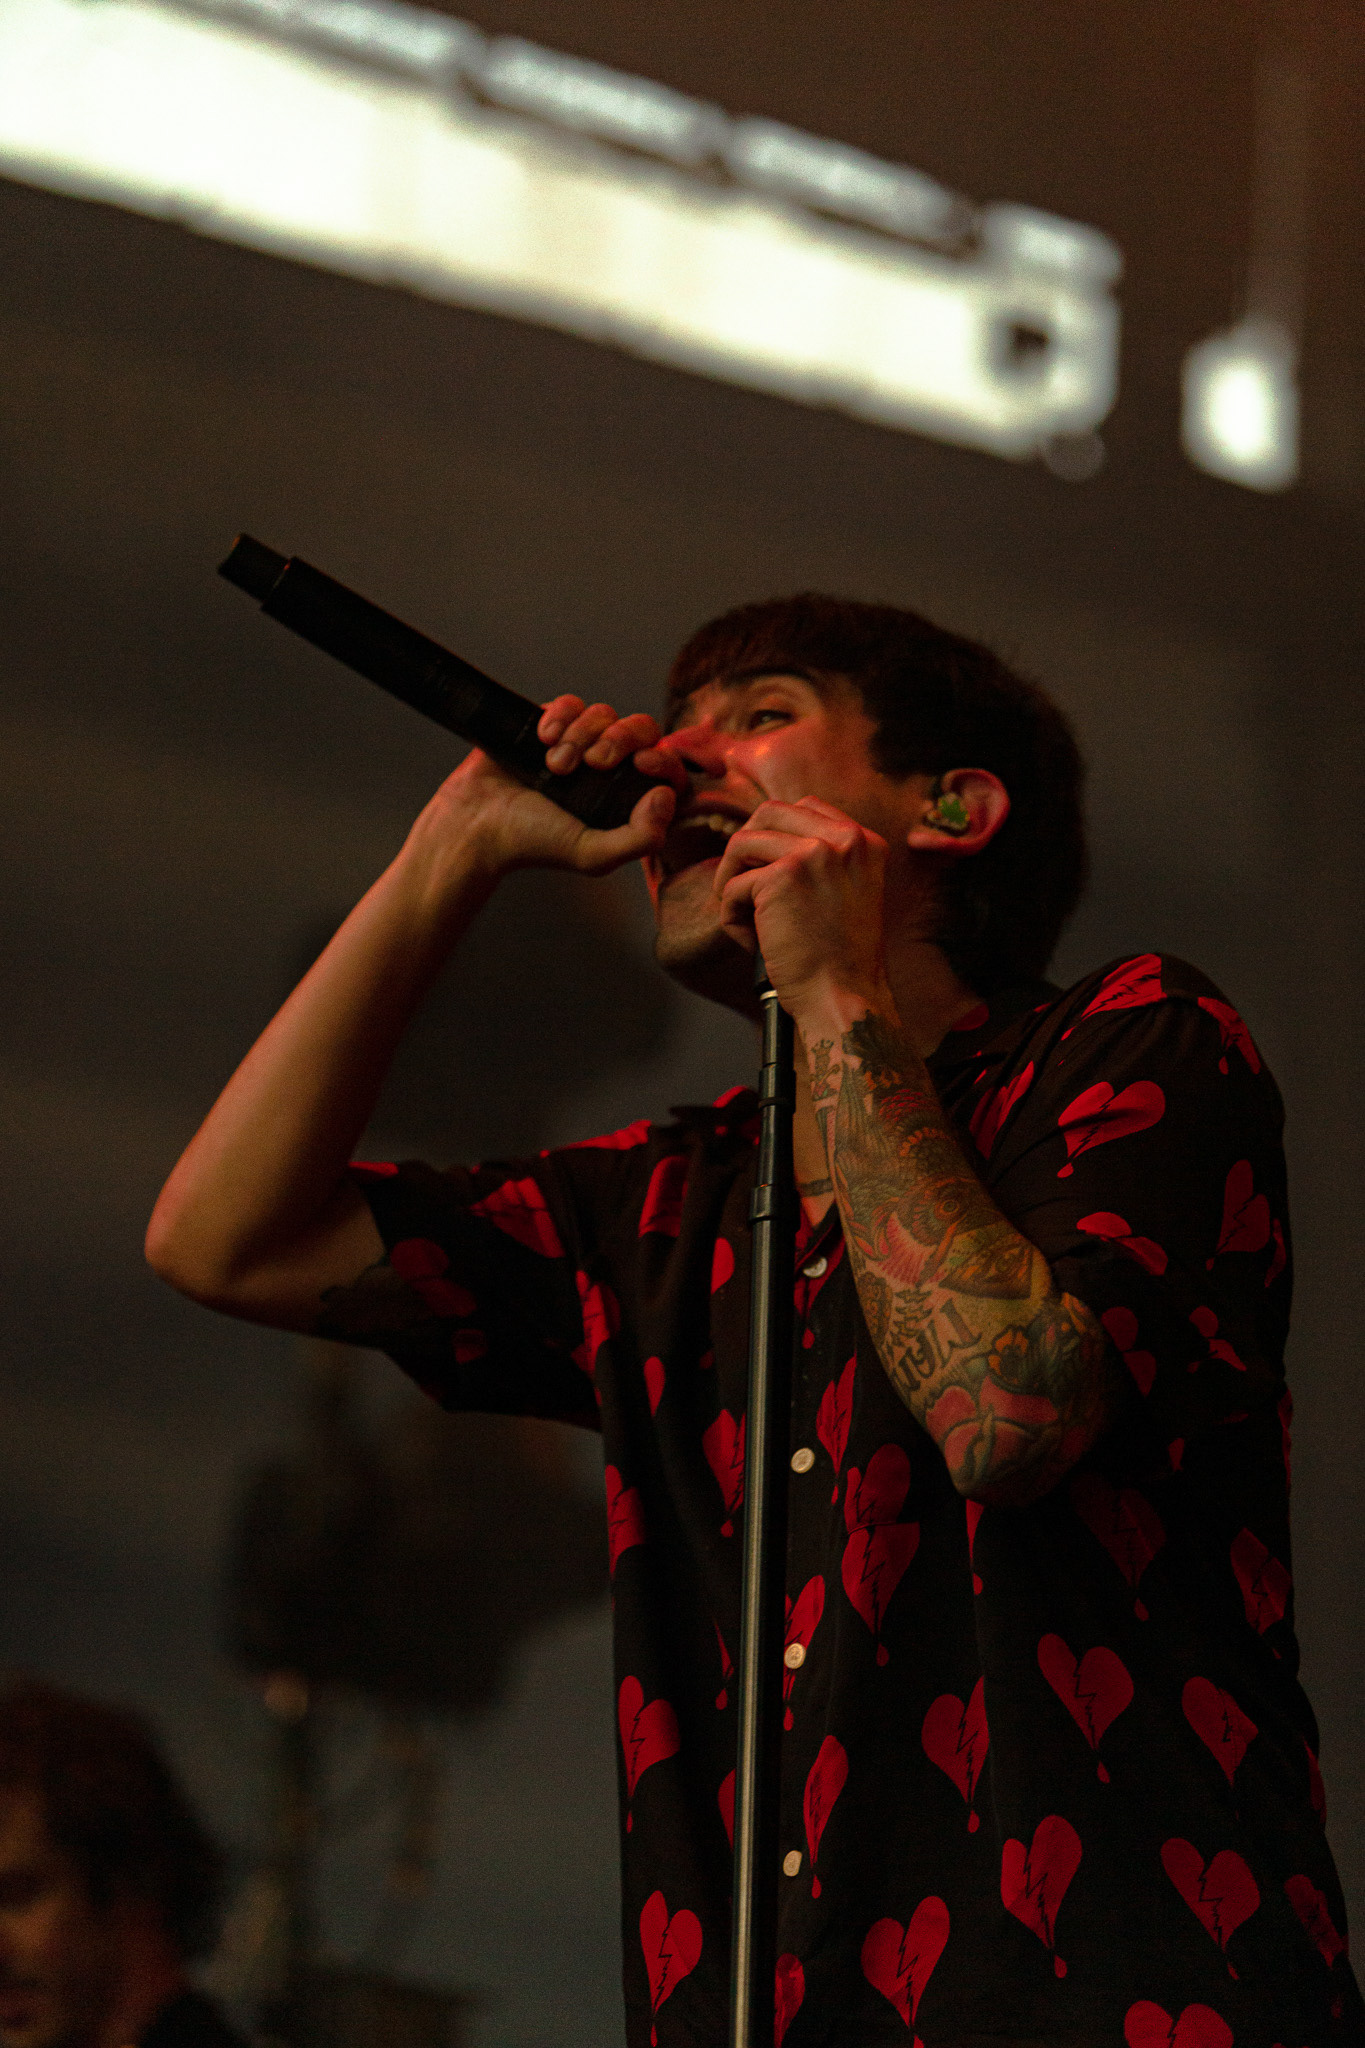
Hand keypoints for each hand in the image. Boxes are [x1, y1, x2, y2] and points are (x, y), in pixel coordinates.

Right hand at [409, 695, 683, 880]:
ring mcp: (581, 744)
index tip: (642, 764)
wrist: (477, 821)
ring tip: (555, 765)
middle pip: (643, 729)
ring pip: (605, 714)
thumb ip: (640, 838)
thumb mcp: (592, 854)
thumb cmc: (534, 843)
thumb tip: (666, 795)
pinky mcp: (551, 725)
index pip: (668, 769)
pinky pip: (571, 703)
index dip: (664, 759)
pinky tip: (542, 739)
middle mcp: (610, 770)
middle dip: (623, 738)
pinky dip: (561, 716)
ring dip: (583, 735)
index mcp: (627, 800)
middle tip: (595, 762)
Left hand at [712, 797, 892, 1018]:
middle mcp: (845, 839)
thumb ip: (824, 860)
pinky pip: (733, 885)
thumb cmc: (840, 959)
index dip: (774, 833)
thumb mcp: (849, 892)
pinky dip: (730, 915)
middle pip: (769, 813)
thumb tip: (765, 838)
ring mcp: (814, 853)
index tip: (763, 864)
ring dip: (730, 880)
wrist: (843, 996)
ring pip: (742, 843)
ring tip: (739, 914)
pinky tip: (749, 941)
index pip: (805, 807)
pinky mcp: (782, 876)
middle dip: (744, 847)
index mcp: (865, 841)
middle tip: (738, 885)